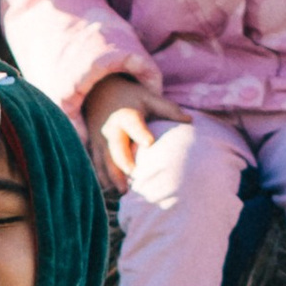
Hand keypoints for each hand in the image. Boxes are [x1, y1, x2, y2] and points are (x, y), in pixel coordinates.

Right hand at [81, 71, 169, 189]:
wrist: (100, 94)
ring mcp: (100, 141)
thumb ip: (167, 109)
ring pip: (103, 161)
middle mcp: (111, 130)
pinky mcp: (95, 149)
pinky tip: (112, 192)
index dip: (139, 132)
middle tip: (133, 176)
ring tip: (123, 192)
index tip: (149, 142)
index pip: (133, 124)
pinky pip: (97, 166)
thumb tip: (190, 120)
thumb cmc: (131, 99)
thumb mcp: (148, 98)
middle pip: (115, 148)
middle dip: (122, 163)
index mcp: (126, 115)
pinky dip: (103, 179)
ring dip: (111, 177)